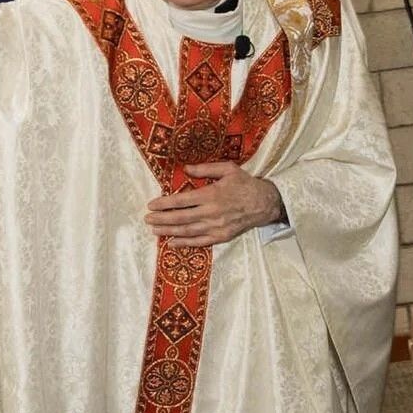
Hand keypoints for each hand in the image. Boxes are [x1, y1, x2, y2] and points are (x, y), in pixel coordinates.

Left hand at [145, 162, 283, 247]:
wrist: (265, 203)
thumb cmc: (245, 184)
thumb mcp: (227, 169)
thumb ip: (205, 169)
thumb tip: (185, 169)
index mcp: (212, 195)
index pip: (182, 201)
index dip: (164, 203)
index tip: (151, 205)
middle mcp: (212, 212)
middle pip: (181, 218)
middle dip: (161, 219)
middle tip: (147, 219)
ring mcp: (217, 227)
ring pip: (188, 231)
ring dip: (169, 231)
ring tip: (154, 230)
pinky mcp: (222, 236)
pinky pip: (200, 242)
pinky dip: (185, 243)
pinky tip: (172, 242)